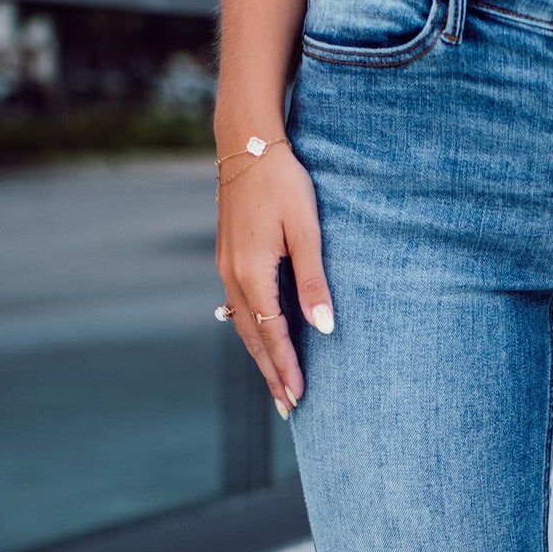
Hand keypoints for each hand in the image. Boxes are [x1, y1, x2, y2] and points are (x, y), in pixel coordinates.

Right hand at [214, 138, 334, 417]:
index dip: (286, 368)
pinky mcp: (229, 258)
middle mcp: (233, 277)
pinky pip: (239, 307)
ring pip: (244, 326)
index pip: (272, 335)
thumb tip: (325, 328)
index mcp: (253, 274)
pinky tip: (261, 342)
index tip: (299, 397)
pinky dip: (253, 332)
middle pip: (253, 339)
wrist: (246, 143)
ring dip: (261, 358)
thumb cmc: (283, 182)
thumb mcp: (307, 231)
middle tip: (289, 408)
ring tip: (277, 384)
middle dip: (272, 375)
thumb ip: (314, 282)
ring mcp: (227, 268)